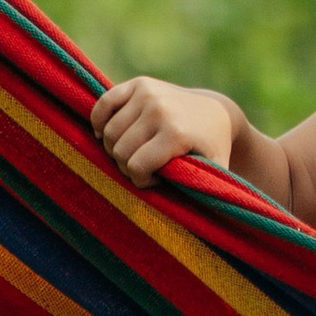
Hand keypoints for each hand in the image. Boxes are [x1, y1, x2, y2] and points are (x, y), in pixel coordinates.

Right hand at [91, 75, 238, 183]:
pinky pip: (103, 104)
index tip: (157, 180)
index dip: (142, 181)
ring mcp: (148, 93)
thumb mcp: (215, 173)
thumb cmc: (212, 149)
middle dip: (128, 166)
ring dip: (115, 148)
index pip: (136, 167)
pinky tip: (107, 134)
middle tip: (144, 168)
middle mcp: (159, 109)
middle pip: (120, 151)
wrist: (217, 112)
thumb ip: (205, 195)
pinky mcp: (139, 83)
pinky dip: (99, 121)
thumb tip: (199, 231)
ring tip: (134, 152)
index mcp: (175, 133)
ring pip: (108, 133)